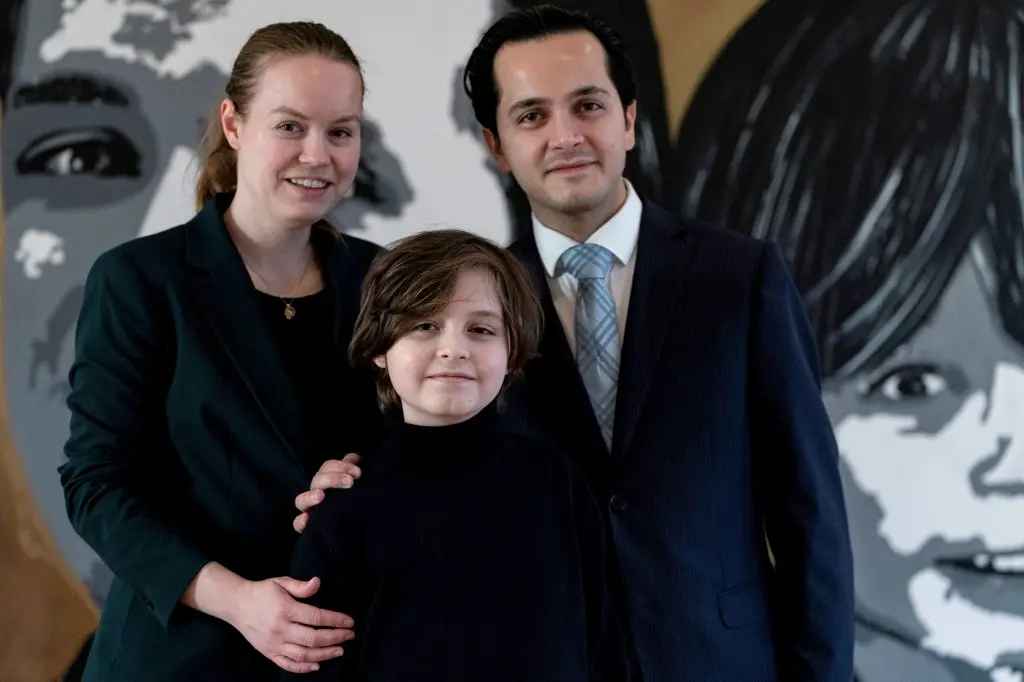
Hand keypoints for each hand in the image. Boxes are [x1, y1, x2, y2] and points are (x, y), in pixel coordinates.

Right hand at [227, 575, 354, 672]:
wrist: (236, 604)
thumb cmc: (262, 591)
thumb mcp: (281, 582)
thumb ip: (301, 586)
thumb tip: (318, 582)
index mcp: (285, 609)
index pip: (316, 617)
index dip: (335, 620)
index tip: (350, 622)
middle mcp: (280, 629)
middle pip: (313, 638)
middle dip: (335, 638)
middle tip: (349, 636)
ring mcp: (274, 644)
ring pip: (303, 654)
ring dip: (324, 654)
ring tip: (339, 651)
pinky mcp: (268, 653)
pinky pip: (287, 664)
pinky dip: (303, 667)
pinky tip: (317, 665)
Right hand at [294, 453, 361, 532]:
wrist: (360, 524)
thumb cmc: (354, 499)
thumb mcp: (356, 482)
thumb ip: (353, 468)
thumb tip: (354, 458)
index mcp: (328, 480)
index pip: (328, 467)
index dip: (341, 466)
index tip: (358, 472)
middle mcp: (317, 493)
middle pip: (317, 481)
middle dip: (332, 478)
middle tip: (350, 482)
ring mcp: (311, 509)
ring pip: (301, 500)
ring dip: (310, 496)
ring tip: (321, 496)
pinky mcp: (309, 526)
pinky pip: (297, 524)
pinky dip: (300, 522)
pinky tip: (306, 519)